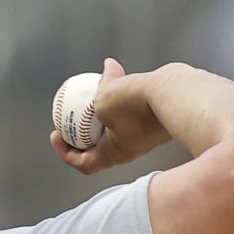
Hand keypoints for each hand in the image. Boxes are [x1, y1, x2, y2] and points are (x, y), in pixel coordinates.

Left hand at [49, 58, 172, 174]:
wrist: (177, 93)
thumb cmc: (138, 104)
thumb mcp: (104, 100)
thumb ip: (99, 92)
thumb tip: (106, 70)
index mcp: (114, 153)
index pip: (84, 163)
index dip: (66, 152)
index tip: (57, 136)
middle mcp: (130, 147)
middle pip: (98, 145)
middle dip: (82, 132)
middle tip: (71, 116)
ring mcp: (144, 134)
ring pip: (115, 124)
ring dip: (100, 109)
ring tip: (93, 90)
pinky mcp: (154, 118)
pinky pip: (130, 108)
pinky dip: (119, 95)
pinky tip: (115, 73)